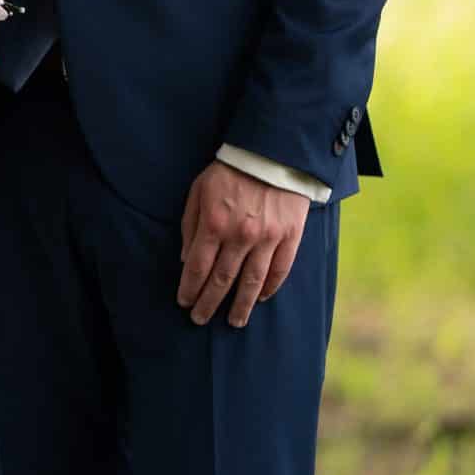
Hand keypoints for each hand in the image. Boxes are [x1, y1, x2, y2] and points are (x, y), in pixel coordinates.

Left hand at [177, 162, 309, 327]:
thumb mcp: (199, 190)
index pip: (197, 267)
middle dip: (209, 303)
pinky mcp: (291, 236)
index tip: (184, 303)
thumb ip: (190, 225)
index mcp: (214, 223)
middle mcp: (240, 235)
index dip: (189, 289)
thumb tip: (186, 260)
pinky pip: (280, 270)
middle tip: (200, 319)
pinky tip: (260, 298)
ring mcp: (268, 238)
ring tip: (234, 322)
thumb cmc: (230, 170)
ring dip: (241, 306)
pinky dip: (269, 288)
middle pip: (222, 280)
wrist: (273, 151)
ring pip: (252, 282)